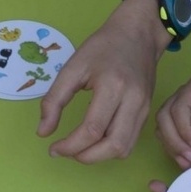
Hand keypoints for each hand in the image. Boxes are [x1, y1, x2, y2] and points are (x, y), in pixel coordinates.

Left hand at [37, 0, 166, 161]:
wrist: (138, 34)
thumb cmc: (103, 47)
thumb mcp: (73, 67)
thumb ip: (54, 100)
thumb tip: (43, 132)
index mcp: (112, 86)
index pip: (92, 130)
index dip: (70, 145)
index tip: (53, 148)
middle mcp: (133, 101)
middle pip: (114, 146)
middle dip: (86, 157)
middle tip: (66, 151)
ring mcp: (144, 108)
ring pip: (125, 148)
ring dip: (100, 156)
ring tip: (79, 148)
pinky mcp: (147, 112)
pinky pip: (131, 141)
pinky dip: (112, 148)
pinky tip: (96, 141)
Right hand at [156, 74, 190, 168]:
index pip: (179, 107)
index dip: (184, 129)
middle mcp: (183, 95)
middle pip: (164, 117)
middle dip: (174, 140)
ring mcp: (179, 109)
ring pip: (162, 128)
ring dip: (173, 147)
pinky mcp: (180, 124)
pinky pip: (168, 137)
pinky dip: (176, 151)